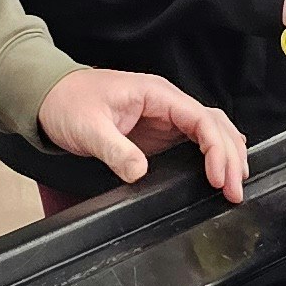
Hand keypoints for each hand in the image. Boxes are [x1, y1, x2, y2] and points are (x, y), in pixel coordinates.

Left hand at [41, 68, 249, 200]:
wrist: (49, 98)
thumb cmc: (68, 104)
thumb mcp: (88, 128)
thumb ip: (115, 150)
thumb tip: (140, 172)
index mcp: (157, 94)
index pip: (200, 118)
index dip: (215, 148)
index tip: (218, 177)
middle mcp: (167, 103)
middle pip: (214, 124)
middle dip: (230, 157)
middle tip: (235, 191)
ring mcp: (165, 117)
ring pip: (210, 131)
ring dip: (228, 155)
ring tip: (236, 185)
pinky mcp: (159, 132)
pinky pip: (196, 140)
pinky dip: (213, 154)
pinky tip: (222, 171)